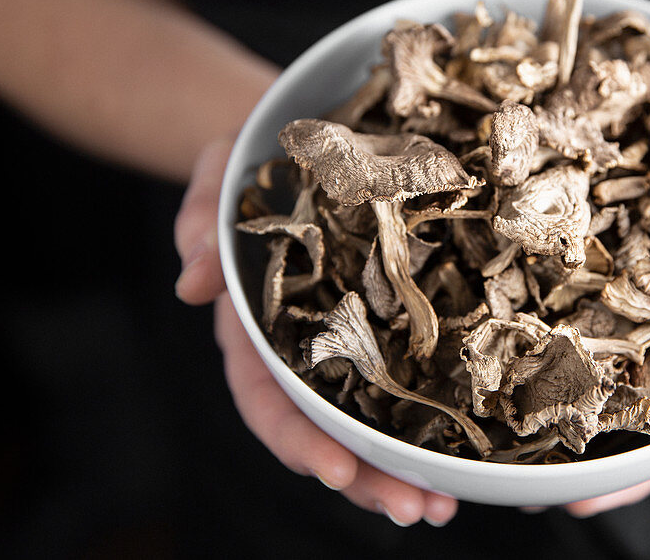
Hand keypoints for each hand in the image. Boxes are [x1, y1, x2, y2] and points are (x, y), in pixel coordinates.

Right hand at [174, 138, 458, 526]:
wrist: (301, 140)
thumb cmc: (256, 160)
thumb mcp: (222, 172)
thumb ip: (201, 217)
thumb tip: (190, 281)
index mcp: (254, 321)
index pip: (264, 393)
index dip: (294, 437)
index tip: (335, 471)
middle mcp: (298, 343)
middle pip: (323, 427)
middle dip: (364, 475)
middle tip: (414, 508)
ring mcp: (341, 337)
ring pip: (366, 418)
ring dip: (398, 469)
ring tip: (440, 504)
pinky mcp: (381, 322)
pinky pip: (402, 378)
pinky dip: (425, 419)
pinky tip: (459, 453)